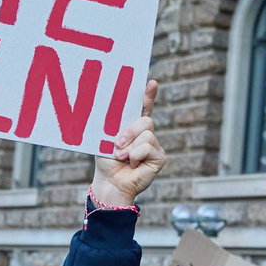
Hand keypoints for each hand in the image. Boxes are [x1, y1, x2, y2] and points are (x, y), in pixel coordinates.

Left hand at [90, 80, 163, 206]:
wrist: (110, 182)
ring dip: (130, 146)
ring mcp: (154, 145)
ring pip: (147, 134)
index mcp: (133, 126)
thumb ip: (114, 125)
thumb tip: (112, 110)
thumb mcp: (106, 138)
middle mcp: (146, 134)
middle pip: (146, 120)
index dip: (148, 95)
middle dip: (130, 131)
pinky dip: (136, 155)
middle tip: (117, 144)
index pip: (143, 107)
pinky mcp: (160, 157)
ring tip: (122, 157)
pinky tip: (133, 164)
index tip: (151, 83)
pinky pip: (148, 147)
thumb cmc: (106, 161)